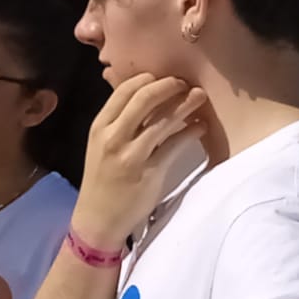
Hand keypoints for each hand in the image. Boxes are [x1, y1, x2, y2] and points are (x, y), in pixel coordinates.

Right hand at [69, 73, 207, 246]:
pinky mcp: (150, 172)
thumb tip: (142, 94)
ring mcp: (132, 155)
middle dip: (169, 86)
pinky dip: (191, 132)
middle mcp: (113, 137)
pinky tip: (200, 126)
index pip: (124, 91)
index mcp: (99, 127)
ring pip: (163, 120)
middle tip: (185, 84)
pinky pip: (175, 145)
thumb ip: (118, 121)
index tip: (165, 78)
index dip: (148, 79)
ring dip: (185, 104)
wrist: (98, 219)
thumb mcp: (101, 145)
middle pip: (144, 99)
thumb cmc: (102, 180)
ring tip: (200, 97)